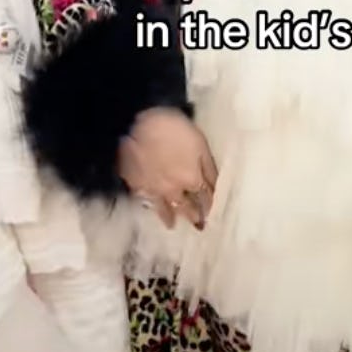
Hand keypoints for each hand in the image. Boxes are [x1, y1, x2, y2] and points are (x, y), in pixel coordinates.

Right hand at [117, 107, 216, 229]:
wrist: (135, 124)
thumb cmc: (174, 129)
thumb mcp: (200, 144)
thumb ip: (209, 168)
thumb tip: (216, 186)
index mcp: (192, 180)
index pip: (205, 197)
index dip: (210, 205)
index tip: (213, 215)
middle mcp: (173, 190)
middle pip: (185, 206)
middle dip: (192, 216)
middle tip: (197, 227)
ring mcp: (153, 189)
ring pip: (163, 208)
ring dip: (169, 217)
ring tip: (171, 226)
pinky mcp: (135, 184)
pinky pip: (145, 199)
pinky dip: (149, 206)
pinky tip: (150, 207)